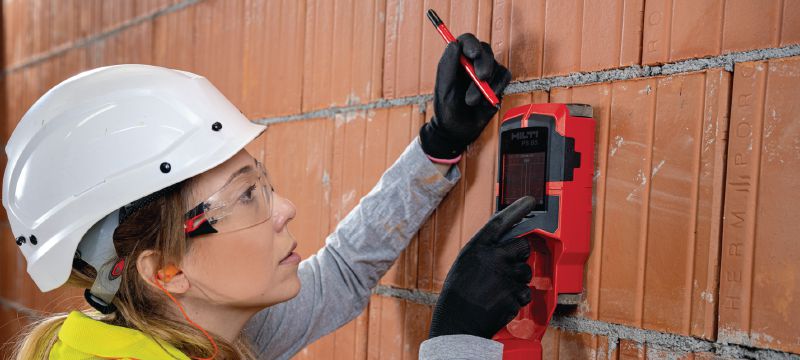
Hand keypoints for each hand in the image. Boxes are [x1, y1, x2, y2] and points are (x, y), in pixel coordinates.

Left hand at [419, 33, 511, 159]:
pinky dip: (497, 88)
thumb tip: (454, 44)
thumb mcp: (443, 88)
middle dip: (484, 63)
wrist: (457, 130)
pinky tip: (486, 101)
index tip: (473, 54)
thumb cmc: (446, 108)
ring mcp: (487, 73)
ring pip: (496, 66)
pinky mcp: (498, 84)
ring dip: (485, 85)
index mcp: (458, 59)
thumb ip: (447, 66)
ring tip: (471, 101)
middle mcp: (473, 63)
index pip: (467, 41)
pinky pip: (505, 77)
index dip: (471, 44)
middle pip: (485, 50)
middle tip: (481, 77)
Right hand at [429, 196, 533, 338]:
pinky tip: (500, 301)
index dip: (517, 209)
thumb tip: (507, 244)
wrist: (457, 323)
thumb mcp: (465, 263)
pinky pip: (525, 292)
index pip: (501, 221)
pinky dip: (517, 298)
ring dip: (517, 280)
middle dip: (520, 256)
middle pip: (523, 246)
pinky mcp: (515, 295)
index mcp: (478, 248)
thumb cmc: (459, 294)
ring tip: (497, 290)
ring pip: (526, 271)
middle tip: (506, 267)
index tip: (530, 200)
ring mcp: (506, 276)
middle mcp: (494, 257)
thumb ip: (485, 252)